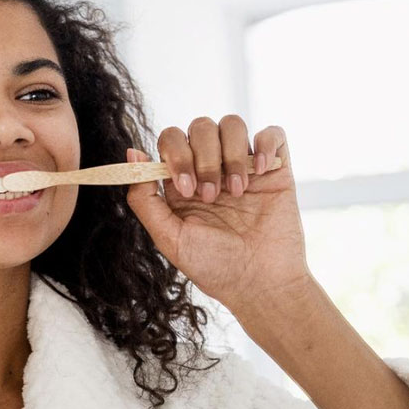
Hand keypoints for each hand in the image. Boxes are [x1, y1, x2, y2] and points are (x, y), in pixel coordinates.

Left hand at [123, 115, 311, 314]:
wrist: (261, 284)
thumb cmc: (215, 268)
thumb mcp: (170, 238)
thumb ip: (144, 200)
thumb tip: (132, 155)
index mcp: (184, 181)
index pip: (172, 139)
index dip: (175, 154)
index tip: (186, 188)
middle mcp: (213, 169)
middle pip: (200, 127)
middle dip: (204, 158)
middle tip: (212, 196)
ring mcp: (245, 167)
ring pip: (233, 124)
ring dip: (232, 154)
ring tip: (238, 192)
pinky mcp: (276, 170)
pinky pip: (273, 133)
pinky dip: (266, 144)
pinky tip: (262, 172)